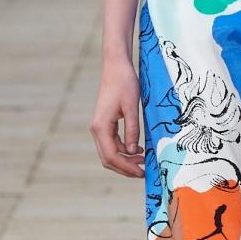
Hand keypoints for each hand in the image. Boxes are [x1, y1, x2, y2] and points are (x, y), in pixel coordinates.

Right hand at [90, 56, 142, 176]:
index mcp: (101, 127)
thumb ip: (132, 130)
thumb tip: (133, 151)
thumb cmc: (125, 83)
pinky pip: (112, 143)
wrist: (116, 67)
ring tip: (143, 161)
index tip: (142, 172)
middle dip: (125, 168)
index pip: (112, 156)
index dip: (126, 167)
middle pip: (108, 158)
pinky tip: (138, 149)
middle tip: (143, 172)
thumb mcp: (132, 107)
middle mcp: (97, 129)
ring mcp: (99, 127)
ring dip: (125, 160)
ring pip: (109, 152)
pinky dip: (123, 150)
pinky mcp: (104, 123)